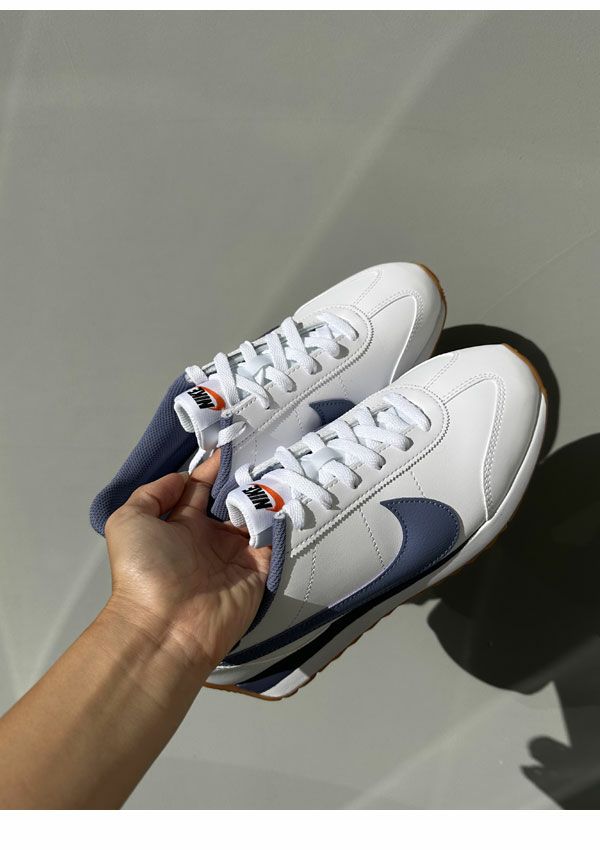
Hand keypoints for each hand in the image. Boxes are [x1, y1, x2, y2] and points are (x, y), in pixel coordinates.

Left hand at [104, 452, 269, 672]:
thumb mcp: (128, 520)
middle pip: (232, 499)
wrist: (165, 627)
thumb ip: (153, 492)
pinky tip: (288, 495)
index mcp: (181, 524)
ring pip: (256, 516)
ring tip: (279, 468)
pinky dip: (281, 520)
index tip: (232, 444)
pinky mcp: (258, 570)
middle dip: (245, 477)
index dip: (215, 467)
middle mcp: (209, 537)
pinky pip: (273, 540)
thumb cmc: (144, 570)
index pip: (202, 488)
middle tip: (263, 452)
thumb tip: (185, 476)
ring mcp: (236, 554)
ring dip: (265, 495)